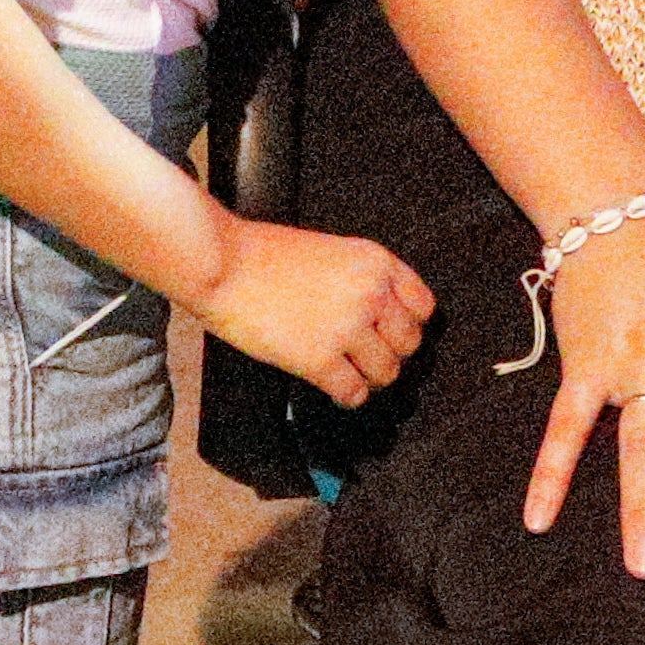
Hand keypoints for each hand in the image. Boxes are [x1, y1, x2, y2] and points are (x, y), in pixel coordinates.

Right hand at [183, 218, 428, 405]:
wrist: (221, 263)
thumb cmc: (260, 253)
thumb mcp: (328, 249)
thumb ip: (359, 278)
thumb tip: (379, 314)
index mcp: (374, 262)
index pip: (423, 307)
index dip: (407, 324)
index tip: (393, 333)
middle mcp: (369, 294)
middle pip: (409, 344)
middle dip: (388, 352)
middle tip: (367, 355)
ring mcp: (347, 328)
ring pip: (387, 373)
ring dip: (368, 377)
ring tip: (349, 372)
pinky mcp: (321, 359)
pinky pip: (354, 393)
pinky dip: (346, 395)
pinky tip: (333, 386)